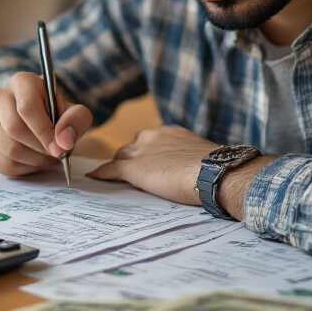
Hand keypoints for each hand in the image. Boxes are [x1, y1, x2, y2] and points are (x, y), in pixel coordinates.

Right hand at [0, 72, 93, 176]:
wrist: (40, 122)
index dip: (44, 132)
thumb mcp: (75, 112)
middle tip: (55, 154)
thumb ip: (76, 121)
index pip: (27, 108)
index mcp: (22, 82)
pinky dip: (22, 170)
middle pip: (14, 129)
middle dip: (40, 148)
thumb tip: (63, 141)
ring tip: (46, 157)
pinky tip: (32, 161)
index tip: (60, 149)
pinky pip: (1, 164)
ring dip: (34, 161)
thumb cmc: (57, 115)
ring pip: (8, 149)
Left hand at [87, 125, 219, 205]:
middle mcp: (154, 136)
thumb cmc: (217, 169)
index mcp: (171, 132)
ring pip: (121, 156)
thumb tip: (203, 171)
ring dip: (120, 166)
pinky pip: (111, 169)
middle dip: (132, 158)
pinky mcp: (134, 168)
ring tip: (115, 178)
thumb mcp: (204, 157)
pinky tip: (94, 178)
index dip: (148, 153)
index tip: (150, 162)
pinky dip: (102, 173)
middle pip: (132, 146)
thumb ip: (193, 160)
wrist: (214, 172)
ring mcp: (142, 151)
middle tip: (135, 174)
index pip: (150, 140)